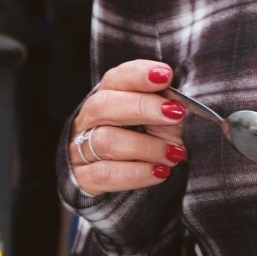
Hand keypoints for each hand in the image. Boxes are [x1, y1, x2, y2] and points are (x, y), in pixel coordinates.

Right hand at [68, 60, 187, 194]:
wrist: (116, 181)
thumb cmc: (143, 141)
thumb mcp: (158, 122)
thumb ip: (163, 111)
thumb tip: (175, 109)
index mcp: (107, 97)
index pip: (116, 78)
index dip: (139, 74)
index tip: (165, 75)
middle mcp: (89, 120)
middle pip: (104, 105)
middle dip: (142, 107)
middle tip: (176, 115)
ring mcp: (80, 149)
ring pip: (105, 141)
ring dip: (146, 147)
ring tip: (175, 154)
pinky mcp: (83, 177)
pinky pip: (105, 174)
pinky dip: (136, 173)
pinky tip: (159, 173)